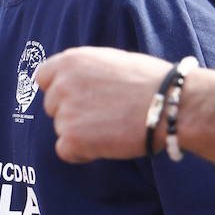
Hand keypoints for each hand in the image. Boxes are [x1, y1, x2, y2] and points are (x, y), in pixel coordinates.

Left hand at [36, 47, 171, 161]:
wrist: (170, 105)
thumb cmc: (152, 82)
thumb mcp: (112, 61)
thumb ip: (87, 71)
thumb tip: (77, 83)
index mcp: (71, 60)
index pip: (43, 77)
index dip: (59, 90)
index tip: (75, 98)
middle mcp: (62, 84)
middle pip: (53, 106)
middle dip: (72, 113)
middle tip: (104, 116)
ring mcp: (65, 112)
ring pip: (61, 129)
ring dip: (81, 133)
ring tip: (112, 128)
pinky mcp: (72, 138)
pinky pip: (65, 151)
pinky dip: (82, 153)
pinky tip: (105, 144)